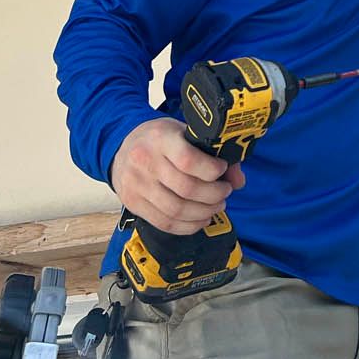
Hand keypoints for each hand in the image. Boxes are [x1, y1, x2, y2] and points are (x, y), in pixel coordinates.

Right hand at [111, 117, 244, 234]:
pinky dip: (188, 226)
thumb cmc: (158, 139)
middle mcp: (145, 162)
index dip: (212, 170)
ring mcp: (137, 185)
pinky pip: (164, 223)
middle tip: (225, 192)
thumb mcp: (183, 132)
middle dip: (214, 195)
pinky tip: (201, 219)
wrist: (120, 147)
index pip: (188, 160)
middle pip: (186, 189)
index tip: (223, 169)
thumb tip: (238, 180)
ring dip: (203, 212)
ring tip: (216, 206)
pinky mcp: (133, 204)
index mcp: (160, 139)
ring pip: (176, 210)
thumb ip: (212, 153)